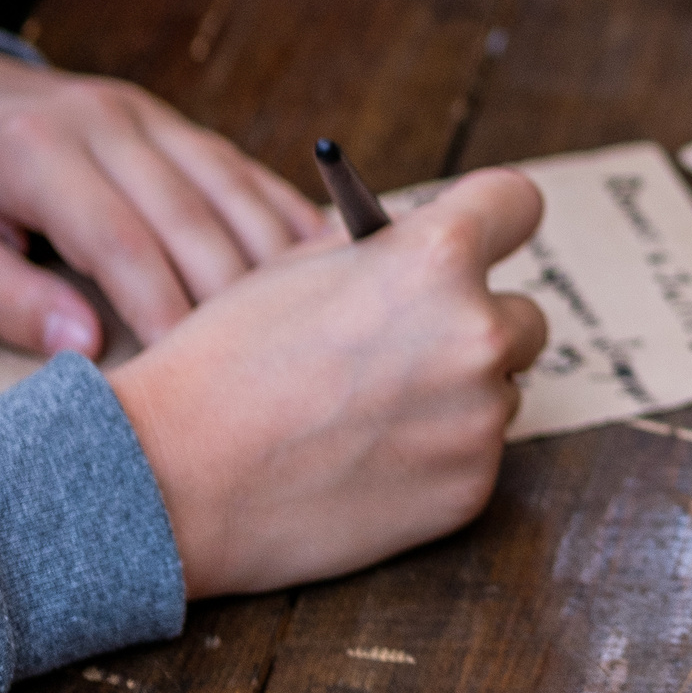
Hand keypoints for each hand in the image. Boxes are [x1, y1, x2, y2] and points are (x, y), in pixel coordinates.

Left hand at [0, 47, 325, 355]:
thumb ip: (0, 296)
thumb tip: (81, 346)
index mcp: (35, 150)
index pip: (118, 239)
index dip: (159, 305)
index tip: (188, 368)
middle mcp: (104, 120)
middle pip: (190, 214)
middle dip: (228, 293)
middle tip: (261, 363)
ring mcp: (147, 114)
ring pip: (229, 187)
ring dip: (269, 254)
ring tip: (300, 320)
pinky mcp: (171, 123)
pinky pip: (238, 167)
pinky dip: (280, 211)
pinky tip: (317, 256)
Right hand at [109, 167, 548, 595]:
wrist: (168, 481)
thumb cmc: (223, 362)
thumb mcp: (298, 266)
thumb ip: (385, 248)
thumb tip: (429, 238)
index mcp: (437, 257)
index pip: (518, 203)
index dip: (496, 216)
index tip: (486, 234)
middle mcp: (478, 331)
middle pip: (523, 314)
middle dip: (476, 324)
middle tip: (410, 348)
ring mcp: (479, 417)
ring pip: (500, 390)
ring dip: (458, 396)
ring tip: (369, 414)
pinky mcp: (470, 488)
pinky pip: (475, 456)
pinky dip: (436, 458)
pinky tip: (366, 462)